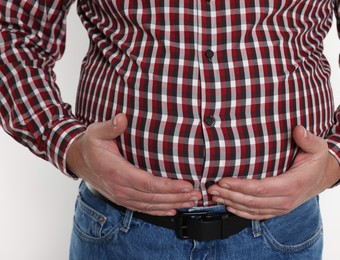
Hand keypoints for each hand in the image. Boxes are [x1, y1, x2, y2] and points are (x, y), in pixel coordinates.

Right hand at [66, 114, 201, 215]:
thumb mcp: (97, 132)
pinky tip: (173, 210)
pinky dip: (159, 211)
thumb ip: (110, 127)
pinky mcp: (122, 199)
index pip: (148, 183)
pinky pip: (143, 208)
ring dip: (173, 204)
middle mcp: (120, 188)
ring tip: (191, 201)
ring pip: (151, 205)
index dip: (169, 186)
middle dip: (178, 197)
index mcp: (117, 172)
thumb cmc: (90, 146)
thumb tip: (122, 118)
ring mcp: (121, 197)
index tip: (187, 185)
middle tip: (197, 194)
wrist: (77, 160)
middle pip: (154, 197)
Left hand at [207, 125, 339, 219]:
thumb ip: (307, 139)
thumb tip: (298, 130)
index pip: (260, 188)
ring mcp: (282, 207)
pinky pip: (258, 215)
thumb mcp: (317, 147)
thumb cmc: (318, 161)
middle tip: (212, 189)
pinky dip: (242, 213)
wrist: (324, 176)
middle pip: (252, 201)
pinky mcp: (278, 209)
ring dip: (232, 203)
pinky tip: (229, 207)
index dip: (240, 186)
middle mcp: (286, 200)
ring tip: (215, 196)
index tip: (224, 181)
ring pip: (252, 210)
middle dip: (230, 195)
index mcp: (292, 185)